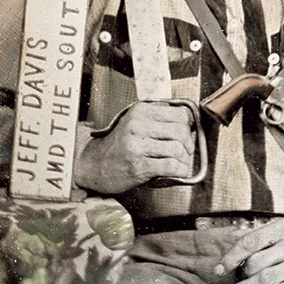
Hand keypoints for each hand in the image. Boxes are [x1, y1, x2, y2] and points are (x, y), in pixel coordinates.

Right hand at [75, 101, 195, 193]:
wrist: (94, 166)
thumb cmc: (118, 145)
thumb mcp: (133, 121)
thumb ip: (156, 115)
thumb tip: (186, 117)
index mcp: (139, 111)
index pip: (179, 114)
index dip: (188, 126)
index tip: (186, 134)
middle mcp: (137, 125)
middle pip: (181, 131)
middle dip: (188, 144)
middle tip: (185, 151)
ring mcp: (136, 146)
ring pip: (177, 149)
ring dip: (184, 159)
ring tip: (179, 162)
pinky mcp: (138, 166)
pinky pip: (170, 166)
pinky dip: (180, 170)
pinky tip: (177, 171)